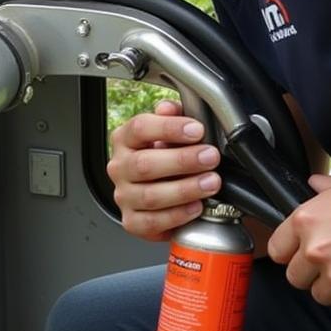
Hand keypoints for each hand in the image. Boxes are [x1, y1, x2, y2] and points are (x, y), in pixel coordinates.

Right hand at [106, 99, 220, 241]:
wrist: (159, 186)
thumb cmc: (164, 154)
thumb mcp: (169, 130)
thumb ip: (172, 116)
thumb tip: (170, 108)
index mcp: (125, 139)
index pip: (140, 128)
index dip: (170, 128)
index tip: (197, 130)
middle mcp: (120, 167)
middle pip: (144, 164)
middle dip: (183, 161)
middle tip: (210, 157)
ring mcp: (124, 195)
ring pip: (151, 196)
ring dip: (185, 189)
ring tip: (211, 182)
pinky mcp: (132, 221)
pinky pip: (152, 222)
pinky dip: (177, 215)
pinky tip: (196, 206)